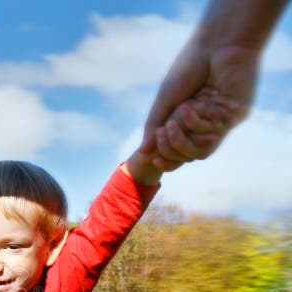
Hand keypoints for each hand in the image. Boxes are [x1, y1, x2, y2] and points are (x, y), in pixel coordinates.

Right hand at [140, 39, 257, 166]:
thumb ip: (154, 126)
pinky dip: (201, 122)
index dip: (165, 156)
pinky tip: (203, 100)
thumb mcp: (165, 100)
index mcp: (188, 119)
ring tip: (182, 109)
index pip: (175, 149)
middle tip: (165, 128)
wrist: (217, 45)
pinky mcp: (236, 116)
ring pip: (201, 151)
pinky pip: (214, 135)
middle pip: (187, 154)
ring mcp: (221, 122)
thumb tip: (143, 152)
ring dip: (185, 137)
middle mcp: (205, 123)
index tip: (153, 158)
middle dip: (172, 146)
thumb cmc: (189, 67)